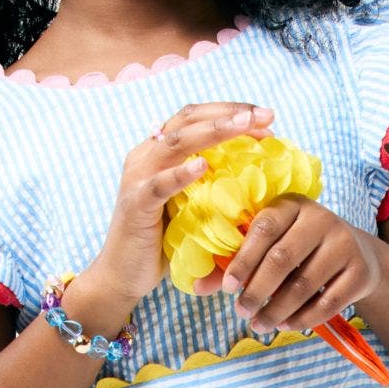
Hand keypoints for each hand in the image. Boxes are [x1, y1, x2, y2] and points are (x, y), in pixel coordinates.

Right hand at [78, 100, 275, 318]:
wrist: (122, 276)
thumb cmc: (163, 244)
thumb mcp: (191, 207)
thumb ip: (211, 187)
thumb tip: (259, 181)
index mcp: (159, 151)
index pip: (195, 118)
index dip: (230, 111)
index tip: (266, 118)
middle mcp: (146, 154)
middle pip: (189, 119)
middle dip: (230, 112)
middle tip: (266, 115)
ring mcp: (138, 177)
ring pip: (177, 141)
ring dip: (214, 130)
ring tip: (245, 126)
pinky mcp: (136, 204)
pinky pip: (160, 184)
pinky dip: (181, 173)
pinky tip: (203, 166)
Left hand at [222, 200, 383, 340]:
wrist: (359, 256)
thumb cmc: (301, 250)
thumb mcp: (272, 246)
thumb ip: (237, 263)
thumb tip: (198, 287)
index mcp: (292, 206)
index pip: (264, 228)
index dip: (243, 260)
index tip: (227, 288)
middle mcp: (320, 219)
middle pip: (282, 258)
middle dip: (257, 290)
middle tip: (241, 312)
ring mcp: (344, 244)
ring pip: (304, 284)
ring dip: (277, 310)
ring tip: (259, 324)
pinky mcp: (360, 271)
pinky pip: (328, 302)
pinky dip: (304, 318)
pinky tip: (286, 324)